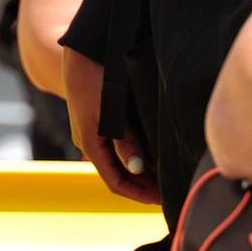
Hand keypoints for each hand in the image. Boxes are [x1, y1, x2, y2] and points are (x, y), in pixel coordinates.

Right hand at [63, 53, 160, 203]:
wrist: (83, 50)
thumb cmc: (96, 79)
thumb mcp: (110, 112)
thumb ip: (122, 142)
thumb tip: (136, 169)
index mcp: (90, 144)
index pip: (115, 182)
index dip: (138, 194)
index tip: (162, 200)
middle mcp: (90, 141)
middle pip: (118, 174)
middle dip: (142, 186)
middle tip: (168, 190)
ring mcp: (93, 131)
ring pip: (118, 161)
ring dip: (139, 171)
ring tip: (164, 175)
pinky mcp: (99, 119)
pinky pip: (116, 147)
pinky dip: (134, 155)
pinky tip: (151, 152)